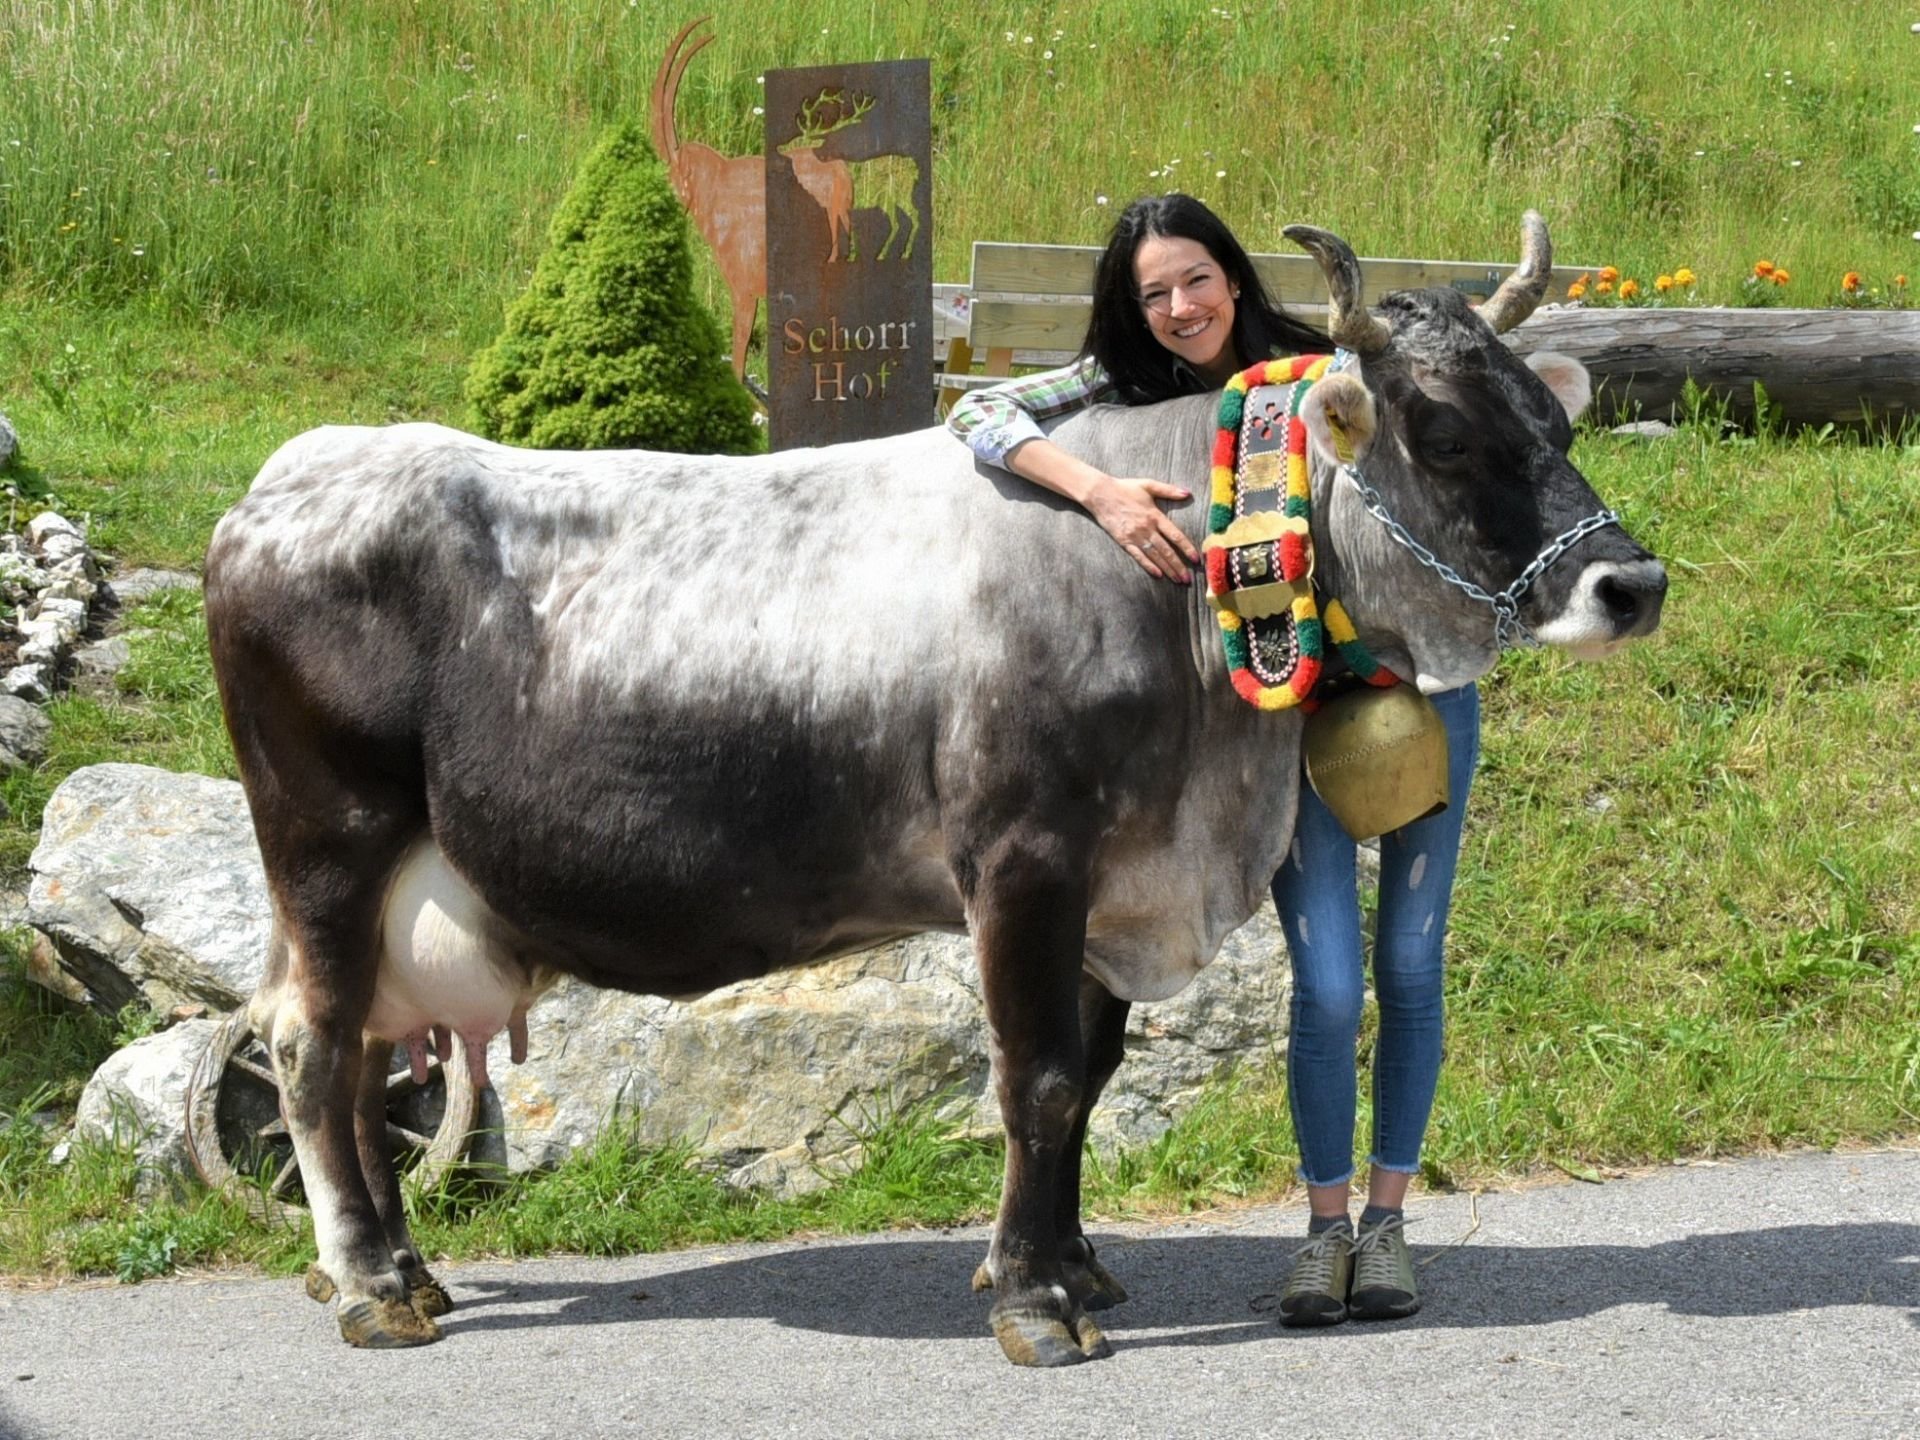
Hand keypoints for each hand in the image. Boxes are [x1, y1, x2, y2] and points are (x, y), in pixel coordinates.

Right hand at [1082, 473, 1201, 583]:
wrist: (1100, 494)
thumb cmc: (1125, 488)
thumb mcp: (1148, 485)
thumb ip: (1169, 490)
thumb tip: (1188, 493)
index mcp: (1155, 516)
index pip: (1175, 535)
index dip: (1187, 548)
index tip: (1196, 559)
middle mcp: (1147, 528)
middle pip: (1166, 551)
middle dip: (1178, 566)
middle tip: (1188, 579)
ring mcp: (1135, 536)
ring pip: (1154, 556)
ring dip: (1167, 569)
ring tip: (1177, 579)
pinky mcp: (1124, 541)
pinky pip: (1138, 556)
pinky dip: (1148, 566)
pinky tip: (1158, 575)